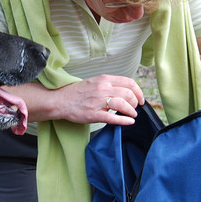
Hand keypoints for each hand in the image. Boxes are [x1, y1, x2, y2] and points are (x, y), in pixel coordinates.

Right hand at [7, 75, 144, 125]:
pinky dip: (124, 120)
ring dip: (131, 111)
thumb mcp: (95, 82)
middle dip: (136, 102)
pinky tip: (129, 122)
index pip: (129, 82)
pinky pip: (113, 118)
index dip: (138, 91)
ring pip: (123, 105)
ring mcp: (98, 102)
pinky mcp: (93, 114)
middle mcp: (103, 89)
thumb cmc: (77, 92)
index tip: (140, 98)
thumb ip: (109, 84)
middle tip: (135, 108)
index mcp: (104, 79)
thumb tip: (125, 90)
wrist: (59, 100)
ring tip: (132, 115)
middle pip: (128, 94)